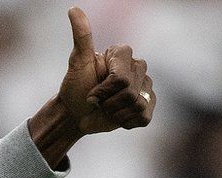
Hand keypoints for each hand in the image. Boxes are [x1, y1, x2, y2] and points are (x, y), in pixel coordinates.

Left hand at [59, 6, 154, 134]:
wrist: (76, 113)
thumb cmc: (76, 87)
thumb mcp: (77, 62)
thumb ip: (81, 36)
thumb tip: (73, 9)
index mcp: (124, 54)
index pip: (121, 79)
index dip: (103, 90)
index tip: (91, 91)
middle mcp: (138, 67)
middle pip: (129, 93)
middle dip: (108, 102)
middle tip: (98, 100)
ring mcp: (146, 87)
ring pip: (137, 106)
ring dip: (115, 113)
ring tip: (106, 108)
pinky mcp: (148, 106)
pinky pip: (144, 116)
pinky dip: (126, 122)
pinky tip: (117, 116)